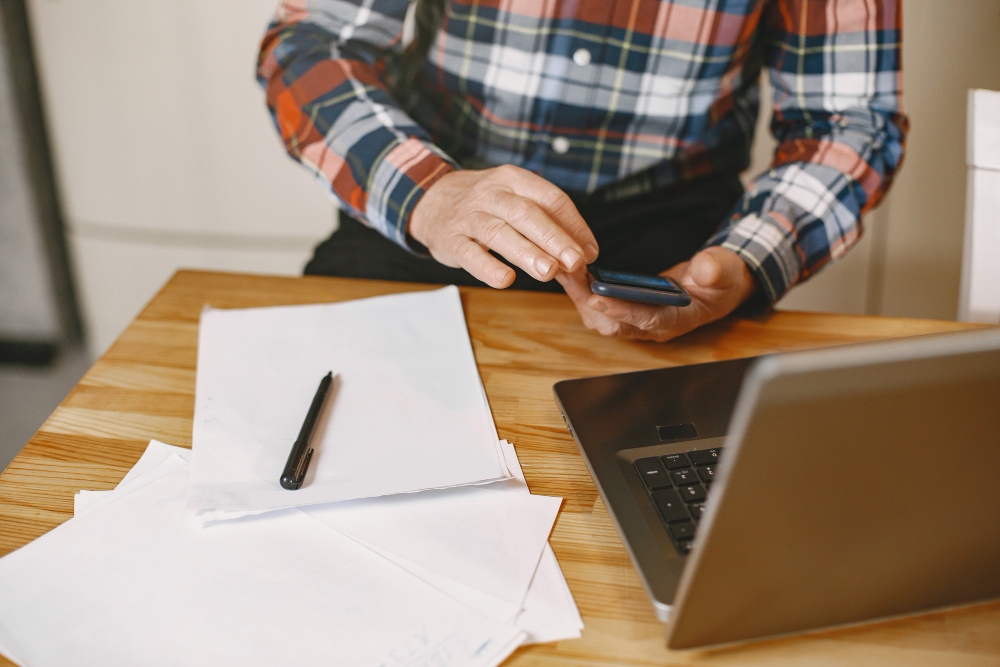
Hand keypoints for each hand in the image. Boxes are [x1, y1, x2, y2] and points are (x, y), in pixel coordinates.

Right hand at [409, 165, 598, 287]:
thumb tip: (583, 254)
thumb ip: (546, 223)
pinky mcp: (450, 240)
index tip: (590, 251)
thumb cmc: (485, 204)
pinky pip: (469, 254)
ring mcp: (469, 217)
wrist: (431, 200)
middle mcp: (492, 194)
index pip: (550, 198)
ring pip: (499, 232)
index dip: (574, 225)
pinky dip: (487, 268)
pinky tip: (505, 280)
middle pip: (526, 213)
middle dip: (554, 238)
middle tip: (575, 261)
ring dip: (526, 253)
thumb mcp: (513, 198)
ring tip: (548, 272)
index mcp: (514, 180)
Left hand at [555, 247, 755, 341]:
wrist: (716, 283)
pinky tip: (570, 271)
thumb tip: (704, 270)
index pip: (646, 320)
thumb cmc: (721, 279)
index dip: (622, 311)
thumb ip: (716, 270)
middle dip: (588, 301)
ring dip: (580, 296)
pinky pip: (599, 306)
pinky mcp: (626, 310)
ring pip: (600, 317)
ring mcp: (637, 320)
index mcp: (676, 320)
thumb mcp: (725, 271)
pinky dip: (583, 290)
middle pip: (612, 324)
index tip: (598, 297)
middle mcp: (651, 326)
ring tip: (564, 270)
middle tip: (569, 276)